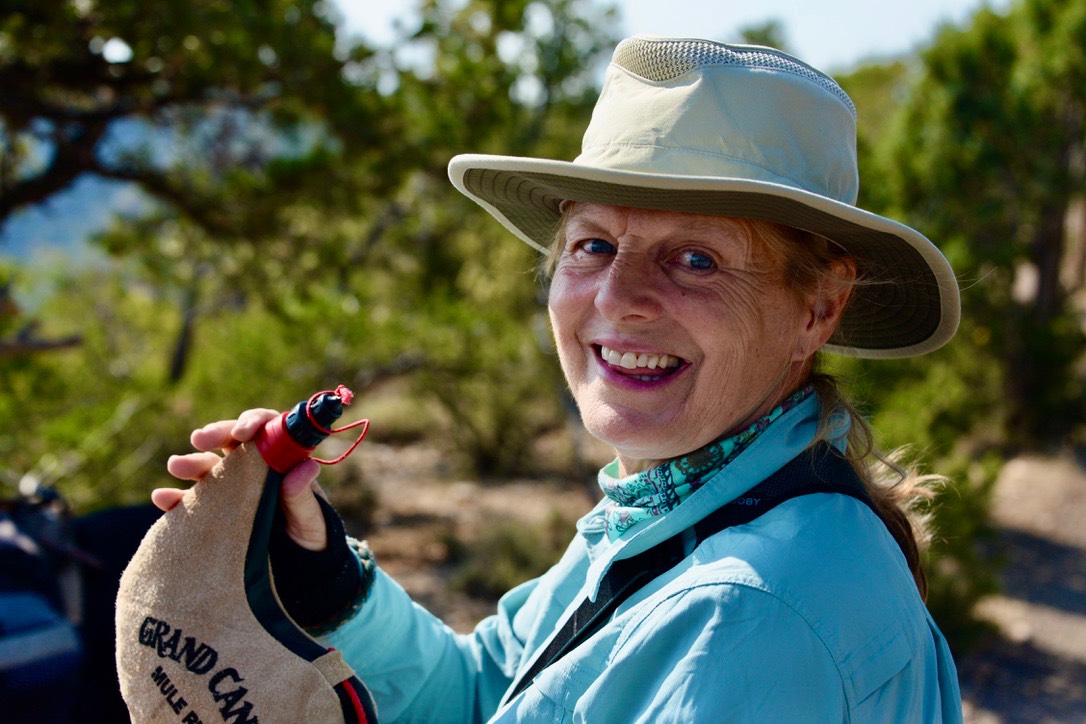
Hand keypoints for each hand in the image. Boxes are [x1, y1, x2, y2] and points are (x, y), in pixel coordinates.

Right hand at [156, 408, 329, 550]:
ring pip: (209, 467)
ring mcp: (233, 491)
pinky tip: (162, 499)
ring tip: (176, 466)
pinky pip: (191, 503)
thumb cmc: (311, 539)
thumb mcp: (311, 520)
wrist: (299, 572)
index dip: (253, 423)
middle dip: (215, 435)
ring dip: (191, 463)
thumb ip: (304, 497)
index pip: (269, 430)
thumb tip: (307, 466)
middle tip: (199, 438)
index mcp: (283, 463)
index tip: (241, 433)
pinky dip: (174, 499)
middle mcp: (256, 471)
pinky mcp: (215, 514)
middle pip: (233, 442)